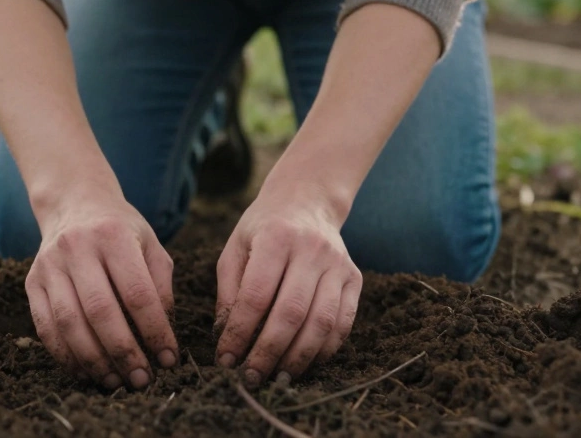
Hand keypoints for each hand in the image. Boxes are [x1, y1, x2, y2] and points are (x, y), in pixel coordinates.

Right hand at [26, 182, 178, 389]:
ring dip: (93, 360)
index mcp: (113, 235)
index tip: (168, 358)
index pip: (137, 293)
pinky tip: (85, 372)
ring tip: (115, 382)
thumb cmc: (121, 230)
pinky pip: (45, 327)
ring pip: (69, 323)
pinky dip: (65, 356)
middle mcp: (77, 247)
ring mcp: (49, 265)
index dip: (155, 331)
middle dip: (124, 352)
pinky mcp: (32, 281)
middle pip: (100, 311)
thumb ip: (160, 286)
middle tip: (142, 380)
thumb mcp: (150, 244)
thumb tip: (163, 334)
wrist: (74, 204)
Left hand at [214, 181, 360, 385]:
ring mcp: (338, 264)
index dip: (239, 332)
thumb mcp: (236, 248)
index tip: (226, 359)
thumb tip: (226, 337)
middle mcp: (312, 249)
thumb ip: (230, 291)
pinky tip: (305, 363)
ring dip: (298, 358)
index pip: (256, 295)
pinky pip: (343, 323)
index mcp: (276, 237)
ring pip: (321, 322)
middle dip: (268, 352)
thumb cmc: (263, 230)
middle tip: (250, 377)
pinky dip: (325, 350)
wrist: (307, 201)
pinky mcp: (354, 278)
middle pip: (291, 313)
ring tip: (277, 378)